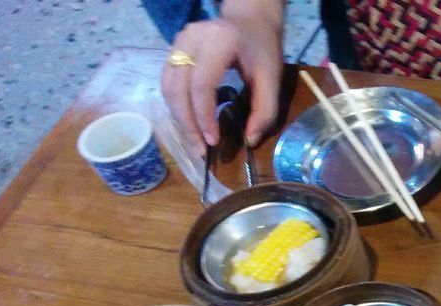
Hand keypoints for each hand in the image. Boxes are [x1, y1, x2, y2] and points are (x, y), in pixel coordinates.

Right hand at [161, 0, 282, 154]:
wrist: (249, 20)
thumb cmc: (262, 49)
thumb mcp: (272, 79)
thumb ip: (265, 110)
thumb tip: (249, 140)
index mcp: (218, 42)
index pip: (201, 85)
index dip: (203, 117)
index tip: (213, 141)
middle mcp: (191, 39)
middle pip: (178, 88)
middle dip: (188, 123)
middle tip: (200, 149)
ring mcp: (178, 42)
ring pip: (168, 86)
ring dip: (179, 117)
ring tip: (195, 140)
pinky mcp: (173, 49)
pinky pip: (168, 82)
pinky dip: (176, 105)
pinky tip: (190, 123)